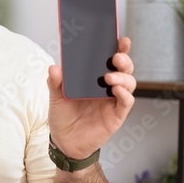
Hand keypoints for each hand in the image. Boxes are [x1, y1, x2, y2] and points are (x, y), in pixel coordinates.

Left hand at [46, 36, 135, 158]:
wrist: (64, 142)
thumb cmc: (63, 117)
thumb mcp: (56, 97)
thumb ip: (55, 83)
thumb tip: (54, 68)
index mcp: (95, 78)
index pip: (111, 59)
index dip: (119, 48)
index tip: (120, 39)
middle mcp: (108, 86)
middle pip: (125, 68)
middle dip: (124, 59)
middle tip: (115, 57)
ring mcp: (113, 100)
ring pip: (129, 83)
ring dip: (122, 76)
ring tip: (109, 77)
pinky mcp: (116, 115)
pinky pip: (126, 102)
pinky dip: (124, 94)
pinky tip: (116, 90)